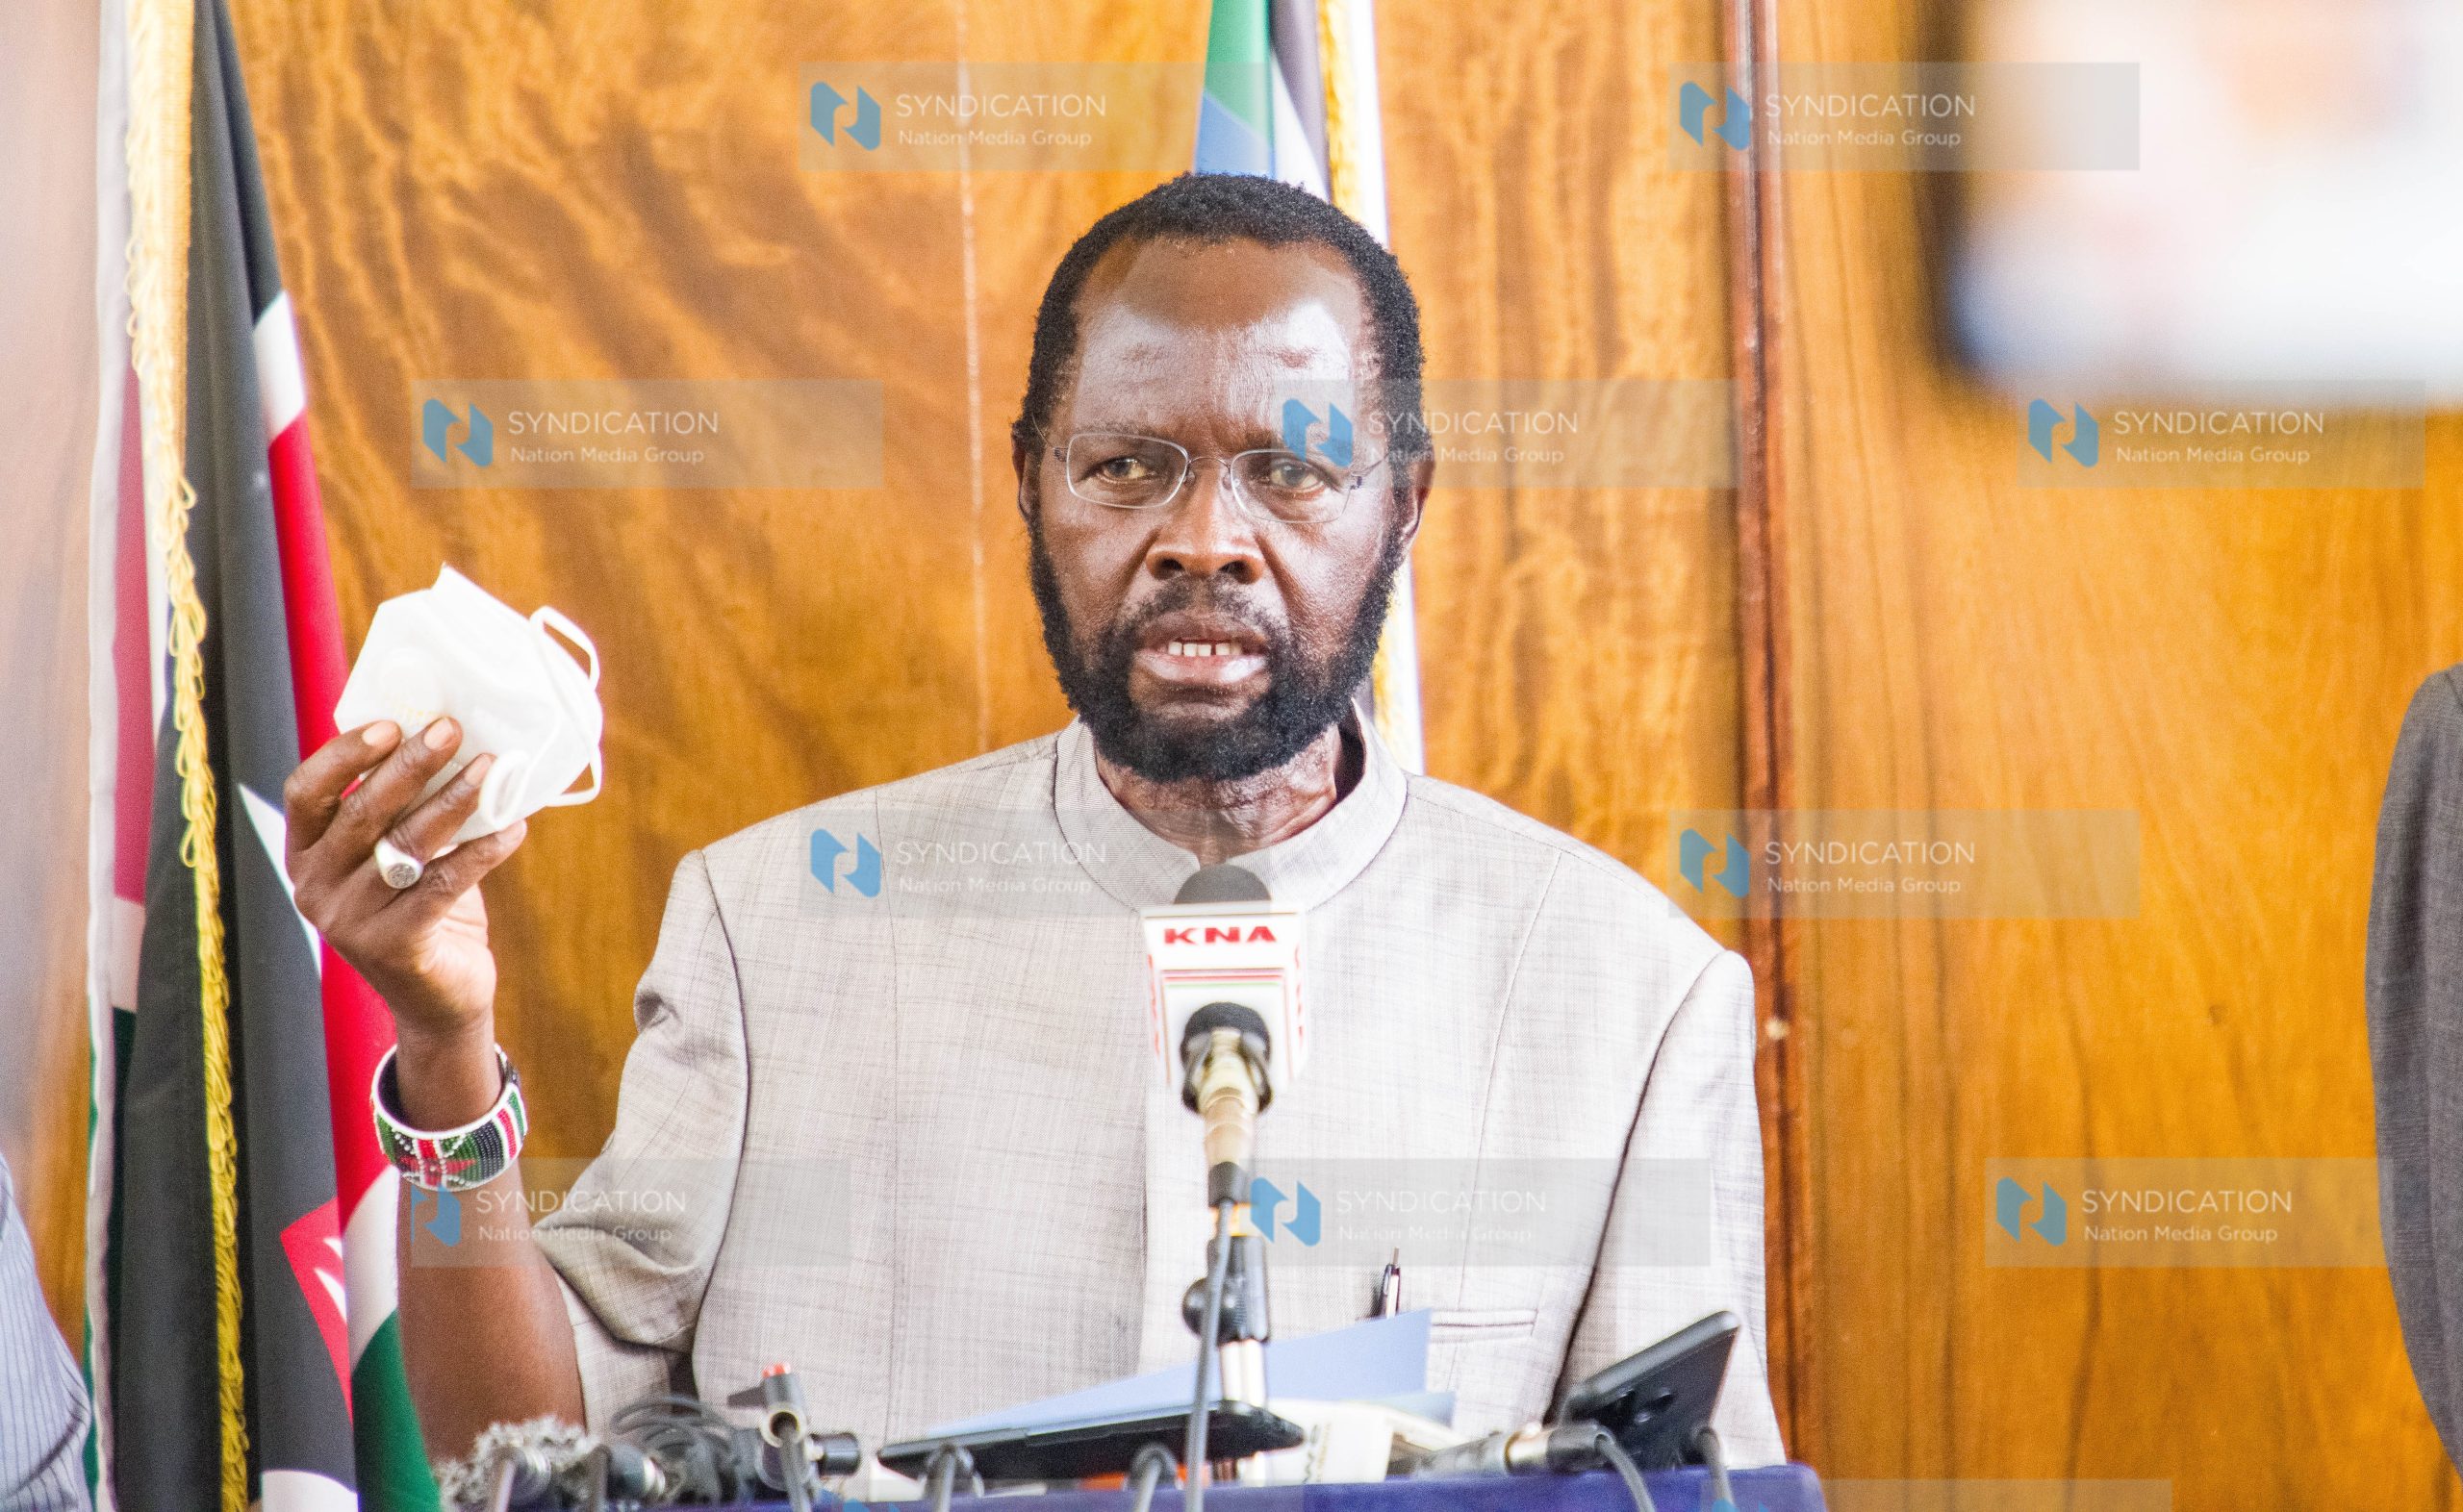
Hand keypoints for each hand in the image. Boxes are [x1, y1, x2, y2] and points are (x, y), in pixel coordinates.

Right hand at [284, 718, 527, 1051]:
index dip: (344, 754)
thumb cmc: (421, 906)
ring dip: (453, 800)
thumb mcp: (397, 853)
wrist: (439, 999)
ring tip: (491, 767)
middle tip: (452, 730)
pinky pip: (444, 883)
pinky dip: (482, 849)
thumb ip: (404, 807)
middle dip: (411, 765)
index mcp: (305, 855)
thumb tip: (449, 738)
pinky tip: (513, 826)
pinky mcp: (393, 946)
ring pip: (406, 845)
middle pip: (361, 812)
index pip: (305, 792)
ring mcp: (349, 921)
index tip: (392, 724)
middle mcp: (314, 887)